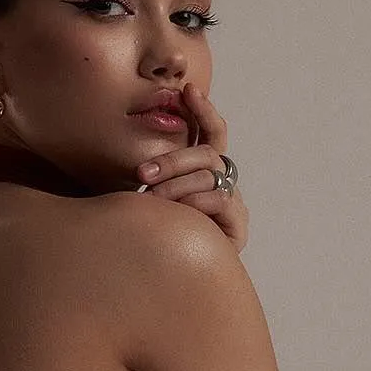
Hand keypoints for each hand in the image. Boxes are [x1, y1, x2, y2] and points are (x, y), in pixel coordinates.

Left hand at [133, 84, 249, 253]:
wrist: (166, 281)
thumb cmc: (152, 235)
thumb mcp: (143, 197)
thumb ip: (147, 174)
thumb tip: (132, 152)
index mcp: (203, 171)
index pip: (211, 132)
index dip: (202, 110)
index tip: (187, 89)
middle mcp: (221, 183)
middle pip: (207, 152)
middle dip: (173, 159)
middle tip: (141, 174)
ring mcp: (232, 203)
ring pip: (210, 175)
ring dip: (176, 184)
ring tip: (150, 199)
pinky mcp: (238, 226)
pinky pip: (220, 200)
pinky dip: (195, 202)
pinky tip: (175, 212)